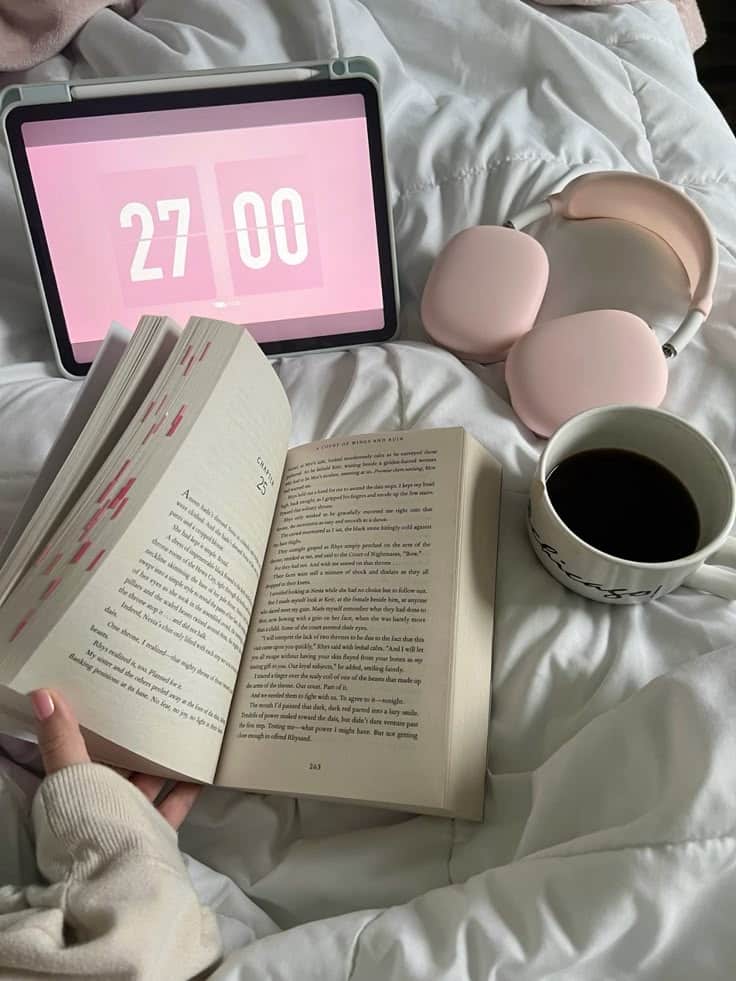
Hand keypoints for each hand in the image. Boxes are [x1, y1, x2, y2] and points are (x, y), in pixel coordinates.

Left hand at [30, 688, 199, 829]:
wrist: (123, 879)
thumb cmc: (91, 824)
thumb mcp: (73, 775)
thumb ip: (61, 739)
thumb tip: (41, 694)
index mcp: (75, 788)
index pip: (81, 750)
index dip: (93, 725)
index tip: (108, 695)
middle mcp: (100, 803)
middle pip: (117, 765)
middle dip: (131, 740)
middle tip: (149, 704)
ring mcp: (129, 817)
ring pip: (146, 781)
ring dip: (159, 759)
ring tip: (178, 726)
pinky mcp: (156, 829)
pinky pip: (174, 801)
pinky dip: (186, 785)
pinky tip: (201, 764)